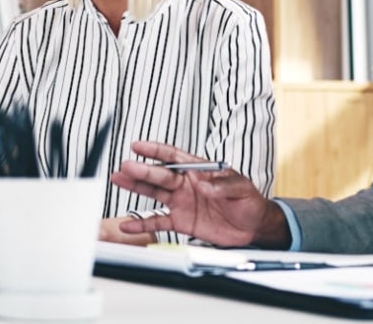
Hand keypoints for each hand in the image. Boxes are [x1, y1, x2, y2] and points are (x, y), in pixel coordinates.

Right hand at [109, 141, 290, 247]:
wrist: (253, 227)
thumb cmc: (249, 202)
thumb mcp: (242, 188)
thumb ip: (224, 185)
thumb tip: (205, 185)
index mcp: (199, 170)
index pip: (173, 157)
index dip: (155, 151)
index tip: (138, 146)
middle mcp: (185, 184)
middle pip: (160, 175)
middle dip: (142, 170)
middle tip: (126, 166)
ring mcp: (181, 202)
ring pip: (153, 193)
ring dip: (136, 187)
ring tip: (118, 180)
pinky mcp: (180, 221)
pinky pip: (157, 221)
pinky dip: (142, 224)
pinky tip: (128, 224)